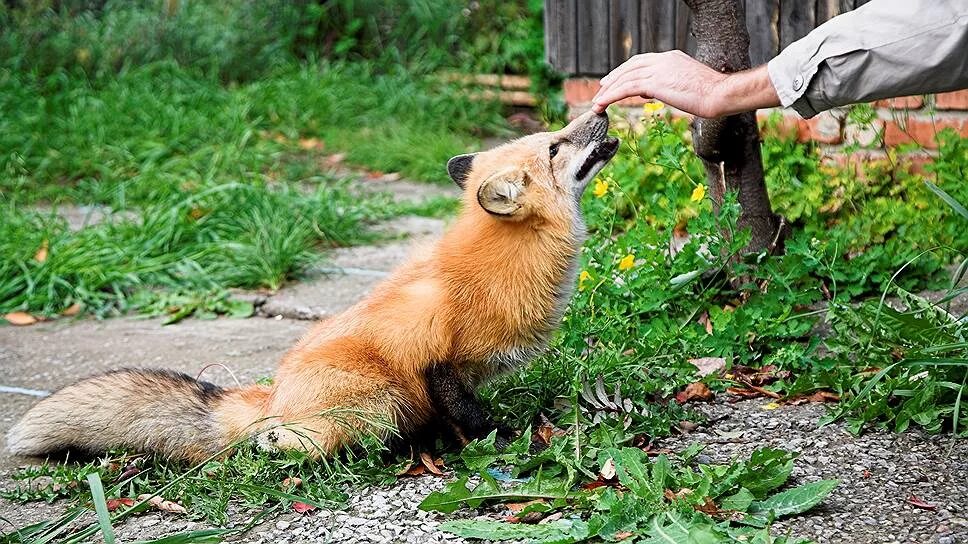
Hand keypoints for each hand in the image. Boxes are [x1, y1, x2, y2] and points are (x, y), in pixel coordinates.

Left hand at [591, 51, 779, 116]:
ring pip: (625, 78)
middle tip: (601, 89)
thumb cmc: (711, 95)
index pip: (642, 61)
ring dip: (608, 90)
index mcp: (671, 58)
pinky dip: (610, 96)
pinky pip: (626, 88)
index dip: (626, 70)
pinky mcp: (655, 83)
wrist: (721, 94)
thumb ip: (669, 85)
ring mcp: (658, 70)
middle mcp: (662, 60)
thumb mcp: (687, 85)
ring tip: (597, 102)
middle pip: (630, 67)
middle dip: (614, 78)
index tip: (616, 79)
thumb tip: (653, 91)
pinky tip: (602, 104)